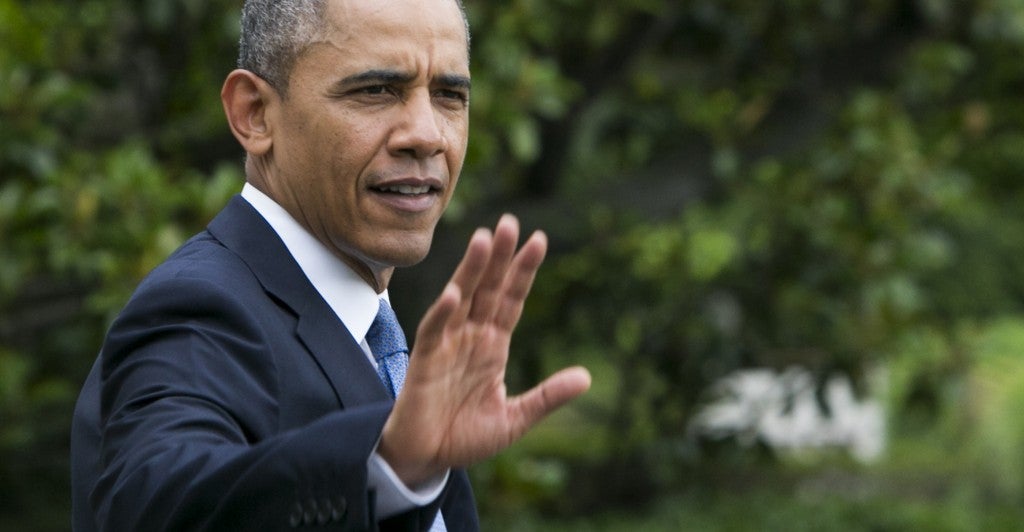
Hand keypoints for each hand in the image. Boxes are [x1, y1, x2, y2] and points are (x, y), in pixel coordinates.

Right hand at [378, 214, 591, 485]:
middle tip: (510, 222)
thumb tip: (586, 377)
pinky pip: (434, 331)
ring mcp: (447, 345)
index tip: (539, 240)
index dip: (523, 271)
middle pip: (487, 288)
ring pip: (461, 298)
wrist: (425, 460)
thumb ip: (547, 397)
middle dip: (499, 256)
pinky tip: (454, 294)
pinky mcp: (425, 361)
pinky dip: (443, 313)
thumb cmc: (465, 437)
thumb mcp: (515, 418)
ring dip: (471, 270)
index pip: (511, 299)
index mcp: (493, 345)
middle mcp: (471, 337)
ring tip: (483, 239)